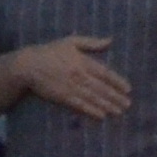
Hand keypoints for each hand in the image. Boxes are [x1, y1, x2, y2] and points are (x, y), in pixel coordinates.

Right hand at [19, 33, 133, 121]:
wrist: (28, 65)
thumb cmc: (50, 52)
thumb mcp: (71, 41)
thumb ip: (92, 43)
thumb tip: (110, 40)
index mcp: (83, 61)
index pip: (105, 73)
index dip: (117, 81)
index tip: (128, 89)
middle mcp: (79, 75)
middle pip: (101, 88)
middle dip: (115, 97)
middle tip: (127, 104)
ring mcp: (71, 87)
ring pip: (93, 98)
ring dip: (107, 106)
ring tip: (119, 112)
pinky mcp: (62, 97)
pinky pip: (79, 106)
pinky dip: (91, 111)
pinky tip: (101, 116)